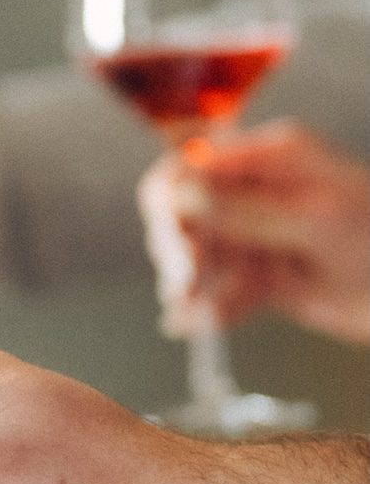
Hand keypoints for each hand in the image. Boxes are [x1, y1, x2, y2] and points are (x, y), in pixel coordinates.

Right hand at [138, 121, 369, 345]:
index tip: (177, 243)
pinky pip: (220, 289)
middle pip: (184, 212)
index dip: (171, 204)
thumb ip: (242, 210)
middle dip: (178, 248)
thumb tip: (177, 196)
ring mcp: (261, 234)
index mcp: (271, 158)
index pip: (191, 165)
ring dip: (191, 285)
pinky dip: (208, 308)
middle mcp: (259, 191)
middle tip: (186, 283)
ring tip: (194, 312)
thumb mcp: (312, 220)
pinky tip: (196, 325)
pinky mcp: (266, 275)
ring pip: (198, 256)